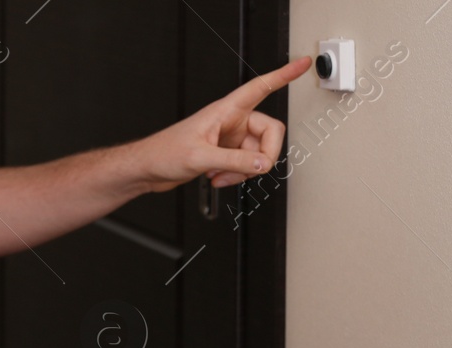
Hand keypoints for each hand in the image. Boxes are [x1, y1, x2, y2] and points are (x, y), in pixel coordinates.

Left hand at [129, 56, 311, 192]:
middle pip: (270, 133)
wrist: (148, 169)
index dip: (284, 75)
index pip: (261, 86)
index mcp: (226, 110)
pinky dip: (236, 176)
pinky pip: (246, 165)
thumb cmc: (164, 153)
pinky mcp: (225, 154)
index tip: (303, 64)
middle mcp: (232, 121)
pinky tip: (217, 178)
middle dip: (262, 157)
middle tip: (249, 170)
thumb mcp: (200, 157)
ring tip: (219, 175)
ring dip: (244, 171)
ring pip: (258, 154)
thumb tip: (262, 164)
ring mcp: (230, 138)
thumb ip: (234, 161)